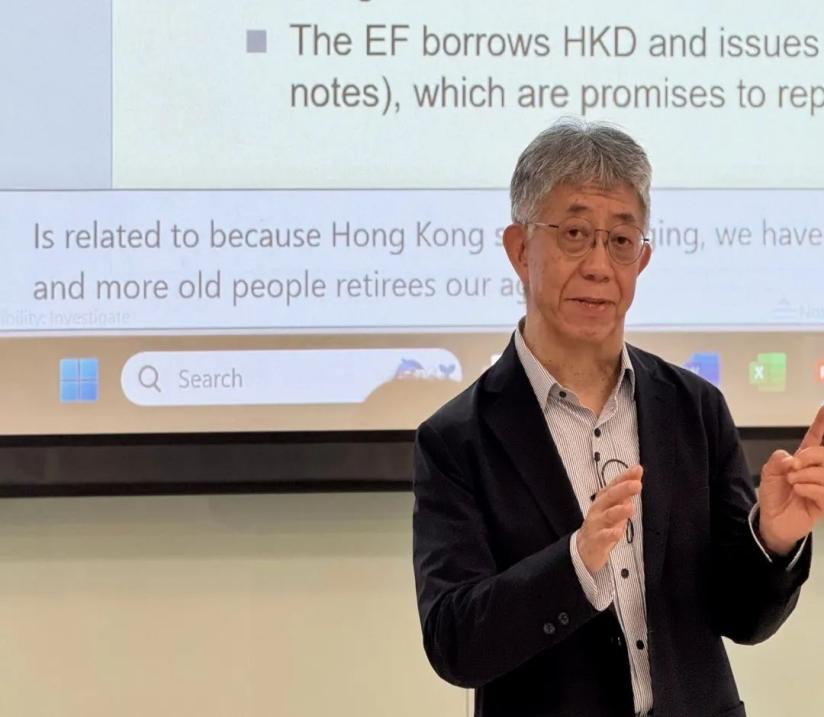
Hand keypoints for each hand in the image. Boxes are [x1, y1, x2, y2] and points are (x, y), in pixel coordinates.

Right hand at [576, 465, 642, 574]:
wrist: (585, 547)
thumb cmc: (602, 524)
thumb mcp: (614, 507)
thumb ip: (625, 495)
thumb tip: (636, 479)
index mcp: (604, 499)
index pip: (614, 485)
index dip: (625, 477)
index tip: (637, 469)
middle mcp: (599, 509)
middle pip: (609, 497)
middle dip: (622, 490)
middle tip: (637, 484)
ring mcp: (596, 524)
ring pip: (607, 516)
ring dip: (618, 511)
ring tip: (630, 508)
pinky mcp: (596, 540)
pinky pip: (603, 537)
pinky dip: (610, 534)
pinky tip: (618, 533)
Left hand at [758, 405, 823, 554]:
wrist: (772, 521)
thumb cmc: (773, 496)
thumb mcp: (769, 473)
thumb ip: (778, 459)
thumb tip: (794, 458)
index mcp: (805, 460)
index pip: (816, 439)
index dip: (821, 424)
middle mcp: (818, 471)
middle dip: (810, 456)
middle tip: (794, 466)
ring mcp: (823, 487)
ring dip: (805, 475)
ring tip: (793, 482)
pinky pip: (823, 490)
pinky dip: (807, 488)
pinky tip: (799, 492)